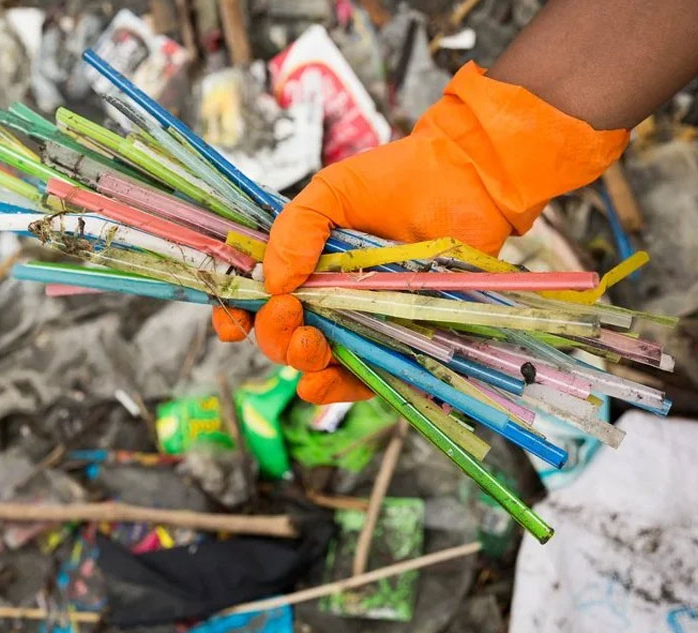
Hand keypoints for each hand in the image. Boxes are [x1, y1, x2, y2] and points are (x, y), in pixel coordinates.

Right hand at [214, 62, 627, 403]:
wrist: (463, 181)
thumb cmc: (396, 181)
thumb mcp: (331, 192)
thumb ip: (296, 228)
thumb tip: (272, 281)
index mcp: (299, 267)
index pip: (254, 303)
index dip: (235, 319)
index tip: (234, 322)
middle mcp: (324, 301)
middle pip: (280, 339)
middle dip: (274, 334)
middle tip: (290, 310)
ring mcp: (360, 325)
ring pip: (315, 364)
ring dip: (300, 361)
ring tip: (311, 341)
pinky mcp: (397, 343)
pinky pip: (362, 378)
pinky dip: (340, 387)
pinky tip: (323, 378)